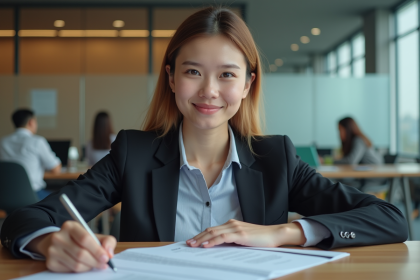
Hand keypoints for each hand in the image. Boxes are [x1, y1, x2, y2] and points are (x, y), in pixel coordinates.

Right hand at [26, 221, 115, 272]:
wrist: (58, 242)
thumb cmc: (80, 239)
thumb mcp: (94, 235)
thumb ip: (107, 241)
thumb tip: (109, 253)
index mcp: (70, 226)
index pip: (85, 239)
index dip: (97, 250)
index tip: (106, 257)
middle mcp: (58, 237)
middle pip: (80, 253)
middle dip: (95, 261)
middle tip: (103, 264)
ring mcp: (52, 250)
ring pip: (76, 264)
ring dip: (89, 267)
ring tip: (94, 264)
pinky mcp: (50, 262)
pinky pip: (69, 270)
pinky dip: (80, 270)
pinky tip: (84, 265)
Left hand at [186, 219, 305, 247]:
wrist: (275, 234)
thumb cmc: (261, 238)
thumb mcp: (244, 239)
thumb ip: (233, 240)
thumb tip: (220, 247)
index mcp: (232, 225)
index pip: (213, 229)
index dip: (201, 235)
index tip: (193, 240)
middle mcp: (232, 224)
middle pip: (210, 230)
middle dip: (198, 237)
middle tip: (188, 243)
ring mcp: (236, 228)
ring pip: (214, 233)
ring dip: (202, 239)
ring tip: (193, 245)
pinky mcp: (240, 234)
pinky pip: (223, 238)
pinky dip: (213, 241)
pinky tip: (206, 245)